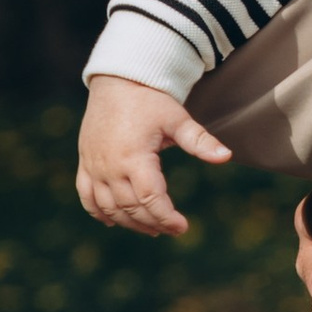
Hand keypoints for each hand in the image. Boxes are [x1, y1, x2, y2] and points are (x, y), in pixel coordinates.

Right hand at [77, 77, 230, 235]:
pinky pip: (86, 196)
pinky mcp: (85, 163)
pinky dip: (98, 212)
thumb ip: (200, 140)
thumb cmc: (151, 101)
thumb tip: (227, 156)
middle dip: (152, 223)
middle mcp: (109, 166)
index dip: (167, 217)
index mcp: (133, 157)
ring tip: (150, 229)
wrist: (118, 81)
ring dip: (128, 222)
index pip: (151, 199)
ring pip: (108, 207)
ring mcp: (94, 166)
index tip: (183, 227)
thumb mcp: (177, 119)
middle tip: (171, 229)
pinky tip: (113, 222)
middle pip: (130, 208)